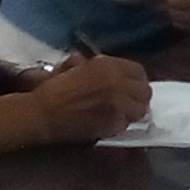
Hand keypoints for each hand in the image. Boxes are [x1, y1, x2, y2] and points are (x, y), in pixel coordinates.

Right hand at [27, 54, 151, 144]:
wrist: (43, 112)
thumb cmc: (54, 88)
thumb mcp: (75, 66)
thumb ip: (96, 64)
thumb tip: (108, 68)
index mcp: (107, 65)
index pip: (139, 71)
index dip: (135, 80)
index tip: (130, 87)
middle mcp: (117, 82)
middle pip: (145, 91)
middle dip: (138, 97)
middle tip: (128, 102)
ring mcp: (118, 103)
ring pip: (141, 109)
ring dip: (133, 112)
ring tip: (121, 114)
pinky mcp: (114, 123)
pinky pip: (128, 124)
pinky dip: (121, 125)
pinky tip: (110, 123)